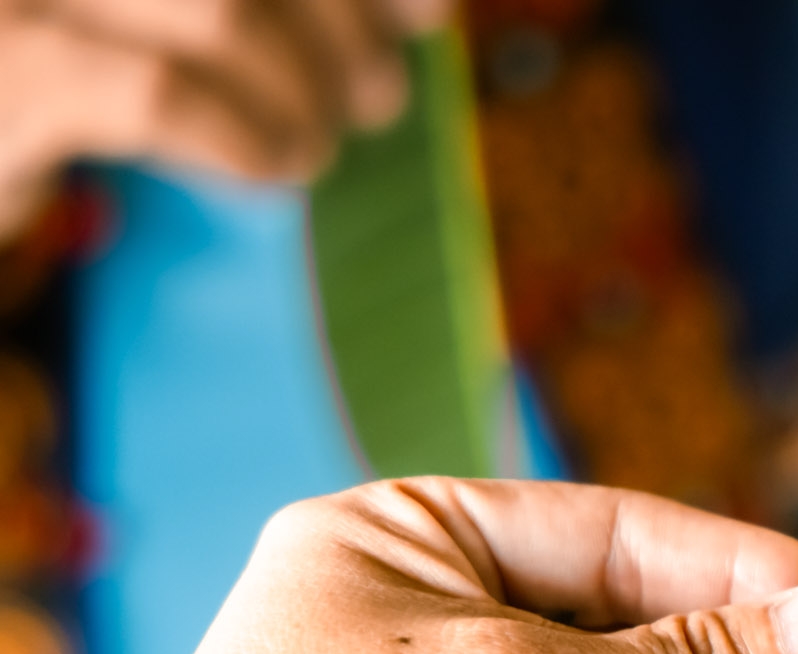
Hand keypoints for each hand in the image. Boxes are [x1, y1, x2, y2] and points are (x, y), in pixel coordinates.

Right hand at [0, 0, 446, 235]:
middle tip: (377, 100)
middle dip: (346, 27)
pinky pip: (158, 94)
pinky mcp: (8, 70)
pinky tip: (265, 165)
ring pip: (223, 12)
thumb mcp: (176, 8)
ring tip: (315, 144)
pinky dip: (243, 139)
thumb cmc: (81, 57)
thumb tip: (424, 7)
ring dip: (302, 92)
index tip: (428, 16)